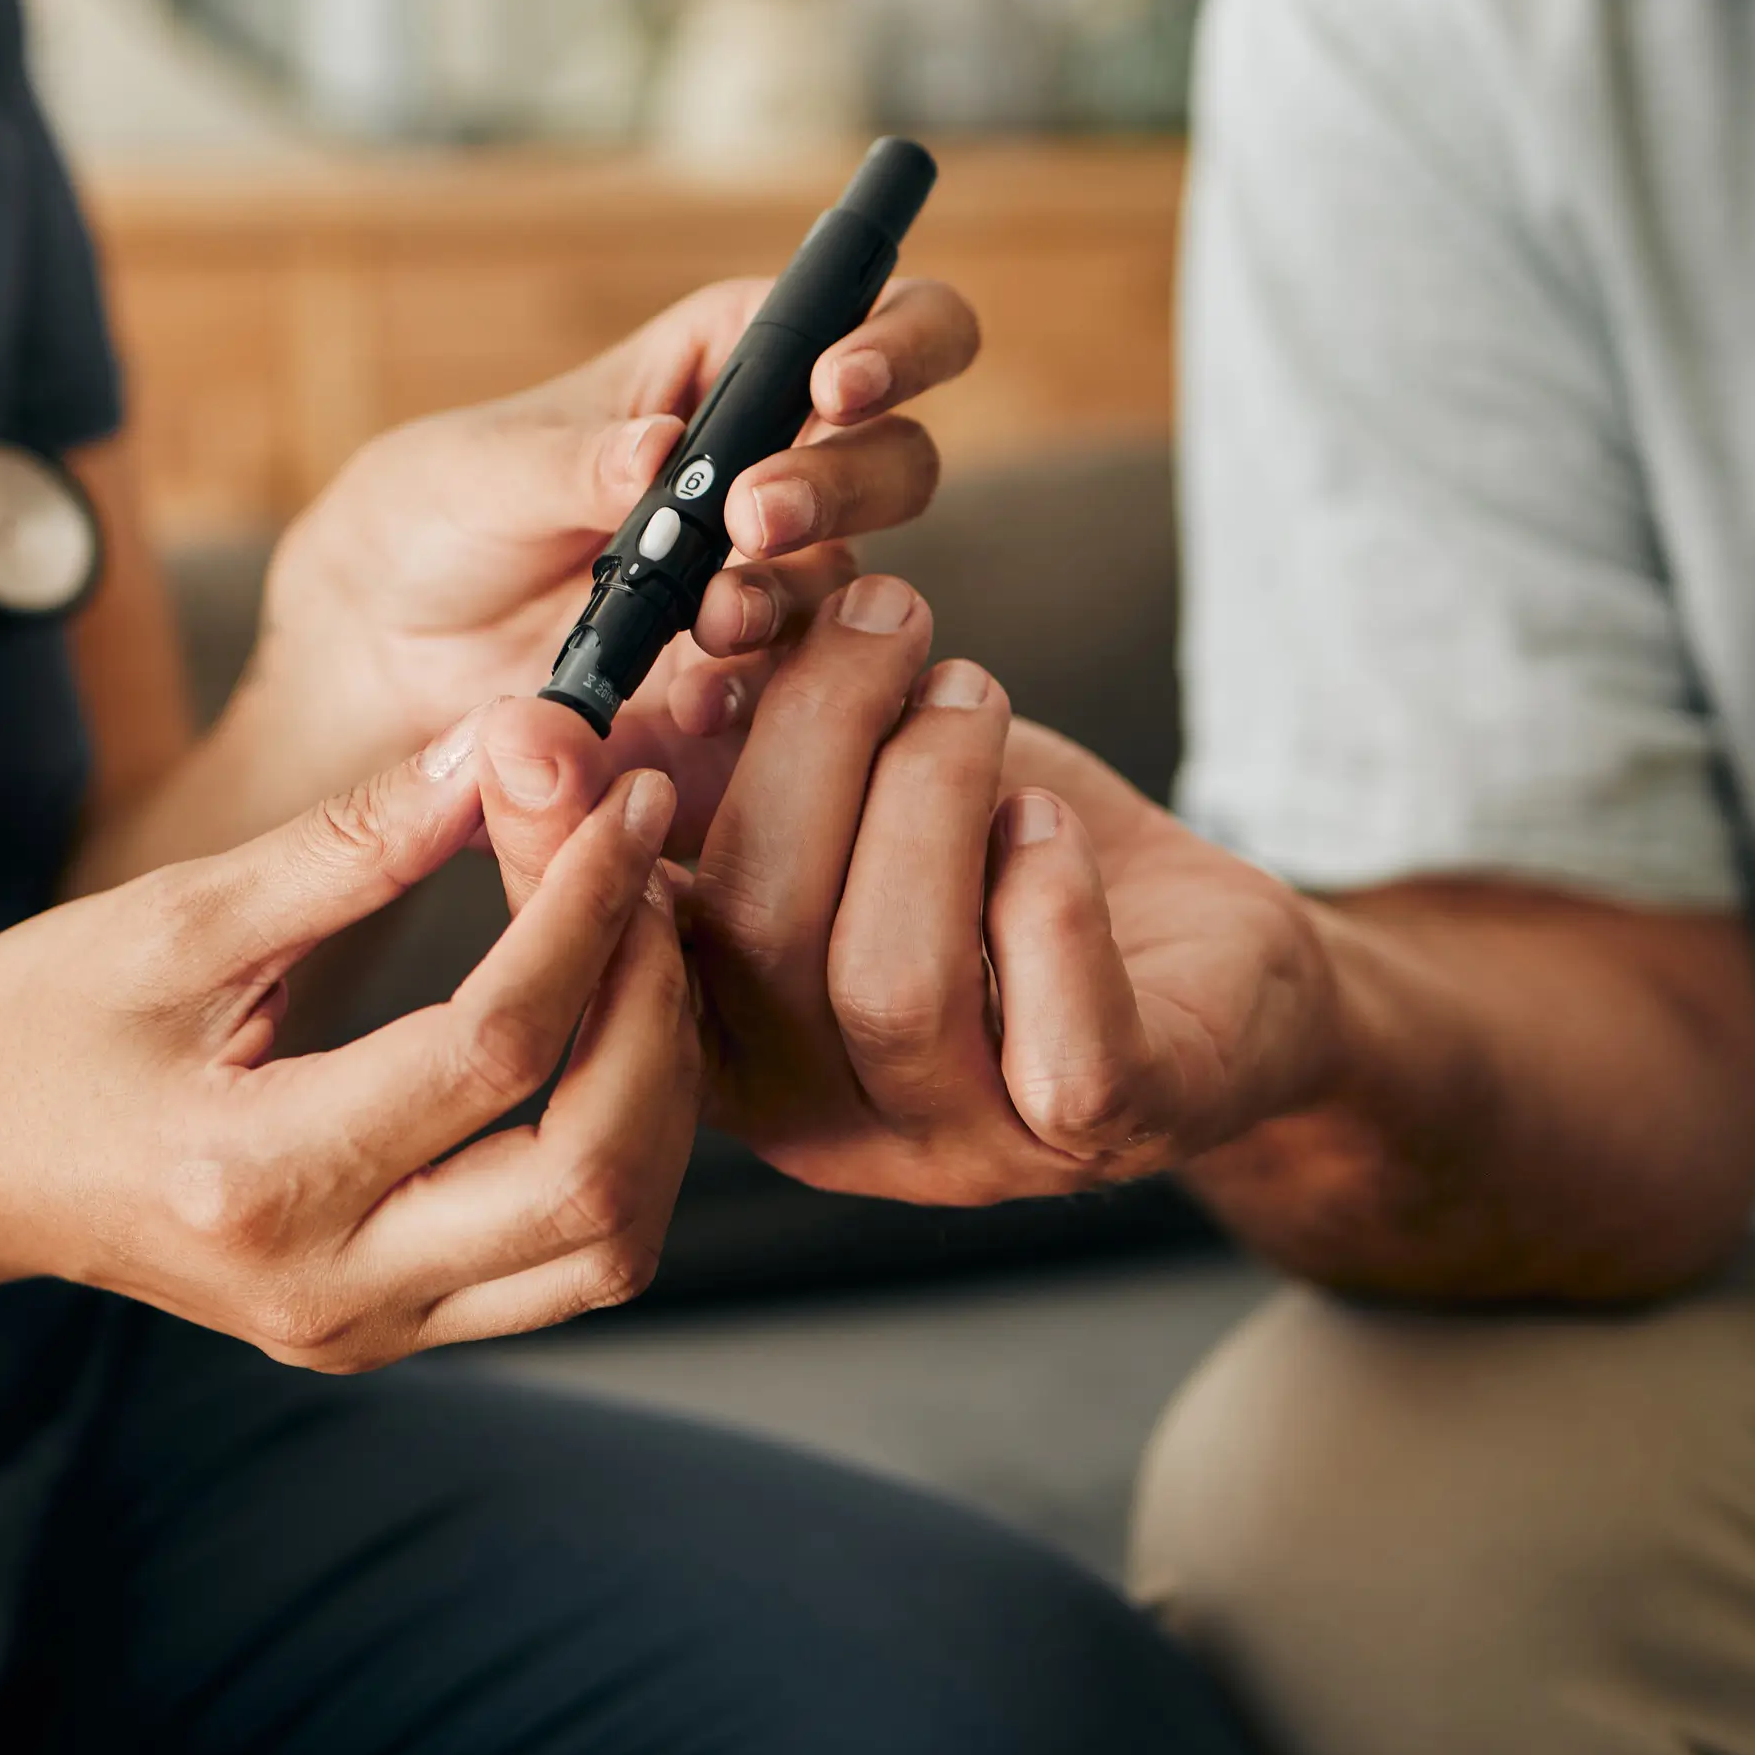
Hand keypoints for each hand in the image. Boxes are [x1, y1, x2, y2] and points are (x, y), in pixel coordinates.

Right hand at [0, 705, 697, 1367]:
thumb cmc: (29, 1035)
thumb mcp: (174, 919)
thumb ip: (349, 844)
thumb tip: (499, 745)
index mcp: (255, 1180)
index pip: (492, 1050)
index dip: (582, 911)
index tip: (623, 803)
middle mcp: (325, 1285)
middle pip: (587, 1183)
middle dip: (650, 1019)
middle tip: (648, 885)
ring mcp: (363, 1327)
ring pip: (602, 1252)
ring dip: (654, 1099)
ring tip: (635, 958)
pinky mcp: (386, 1325)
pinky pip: (559, 1264)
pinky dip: (614, 1150)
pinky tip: (599, 1038)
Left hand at [240, 278, 981, 811]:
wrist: (379, 654)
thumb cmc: (433, 513)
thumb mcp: (481, 471)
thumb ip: (576, 460)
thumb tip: (663, 450)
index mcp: (722, 361)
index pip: (860, 313)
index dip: (890, 338)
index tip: (835, 385)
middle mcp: (772, 463)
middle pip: (895, 453)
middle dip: (847, 482)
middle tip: (756, 517)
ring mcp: (767, 578)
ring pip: (858, 575)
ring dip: (792, 592)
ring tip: (709, 618)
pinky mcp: (743, 679)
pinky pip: (796, 687)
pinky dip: (758, 691)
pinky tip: (694, 698)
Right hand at [470, 600, 1339, 1206]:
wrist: (1204, 965)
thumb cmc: (1001, 861)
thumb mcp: (846, 790)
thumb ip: (724, 750)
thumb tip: (604, 678)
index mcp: (716, 1035)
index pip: (601, 961)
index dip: (561, 848)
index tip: (550, 717)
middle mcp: (814, 1117)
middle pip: (757, 936)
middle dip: (814, 737)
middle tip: (883, 611)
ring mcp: (959, 1143)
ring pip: (893, 985)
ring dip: (932, 793)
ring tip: (970, 692)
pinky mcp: (1105, 1129)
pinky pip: (1063, 1047)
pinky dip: (1049, 903)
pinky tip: (1047, 825)